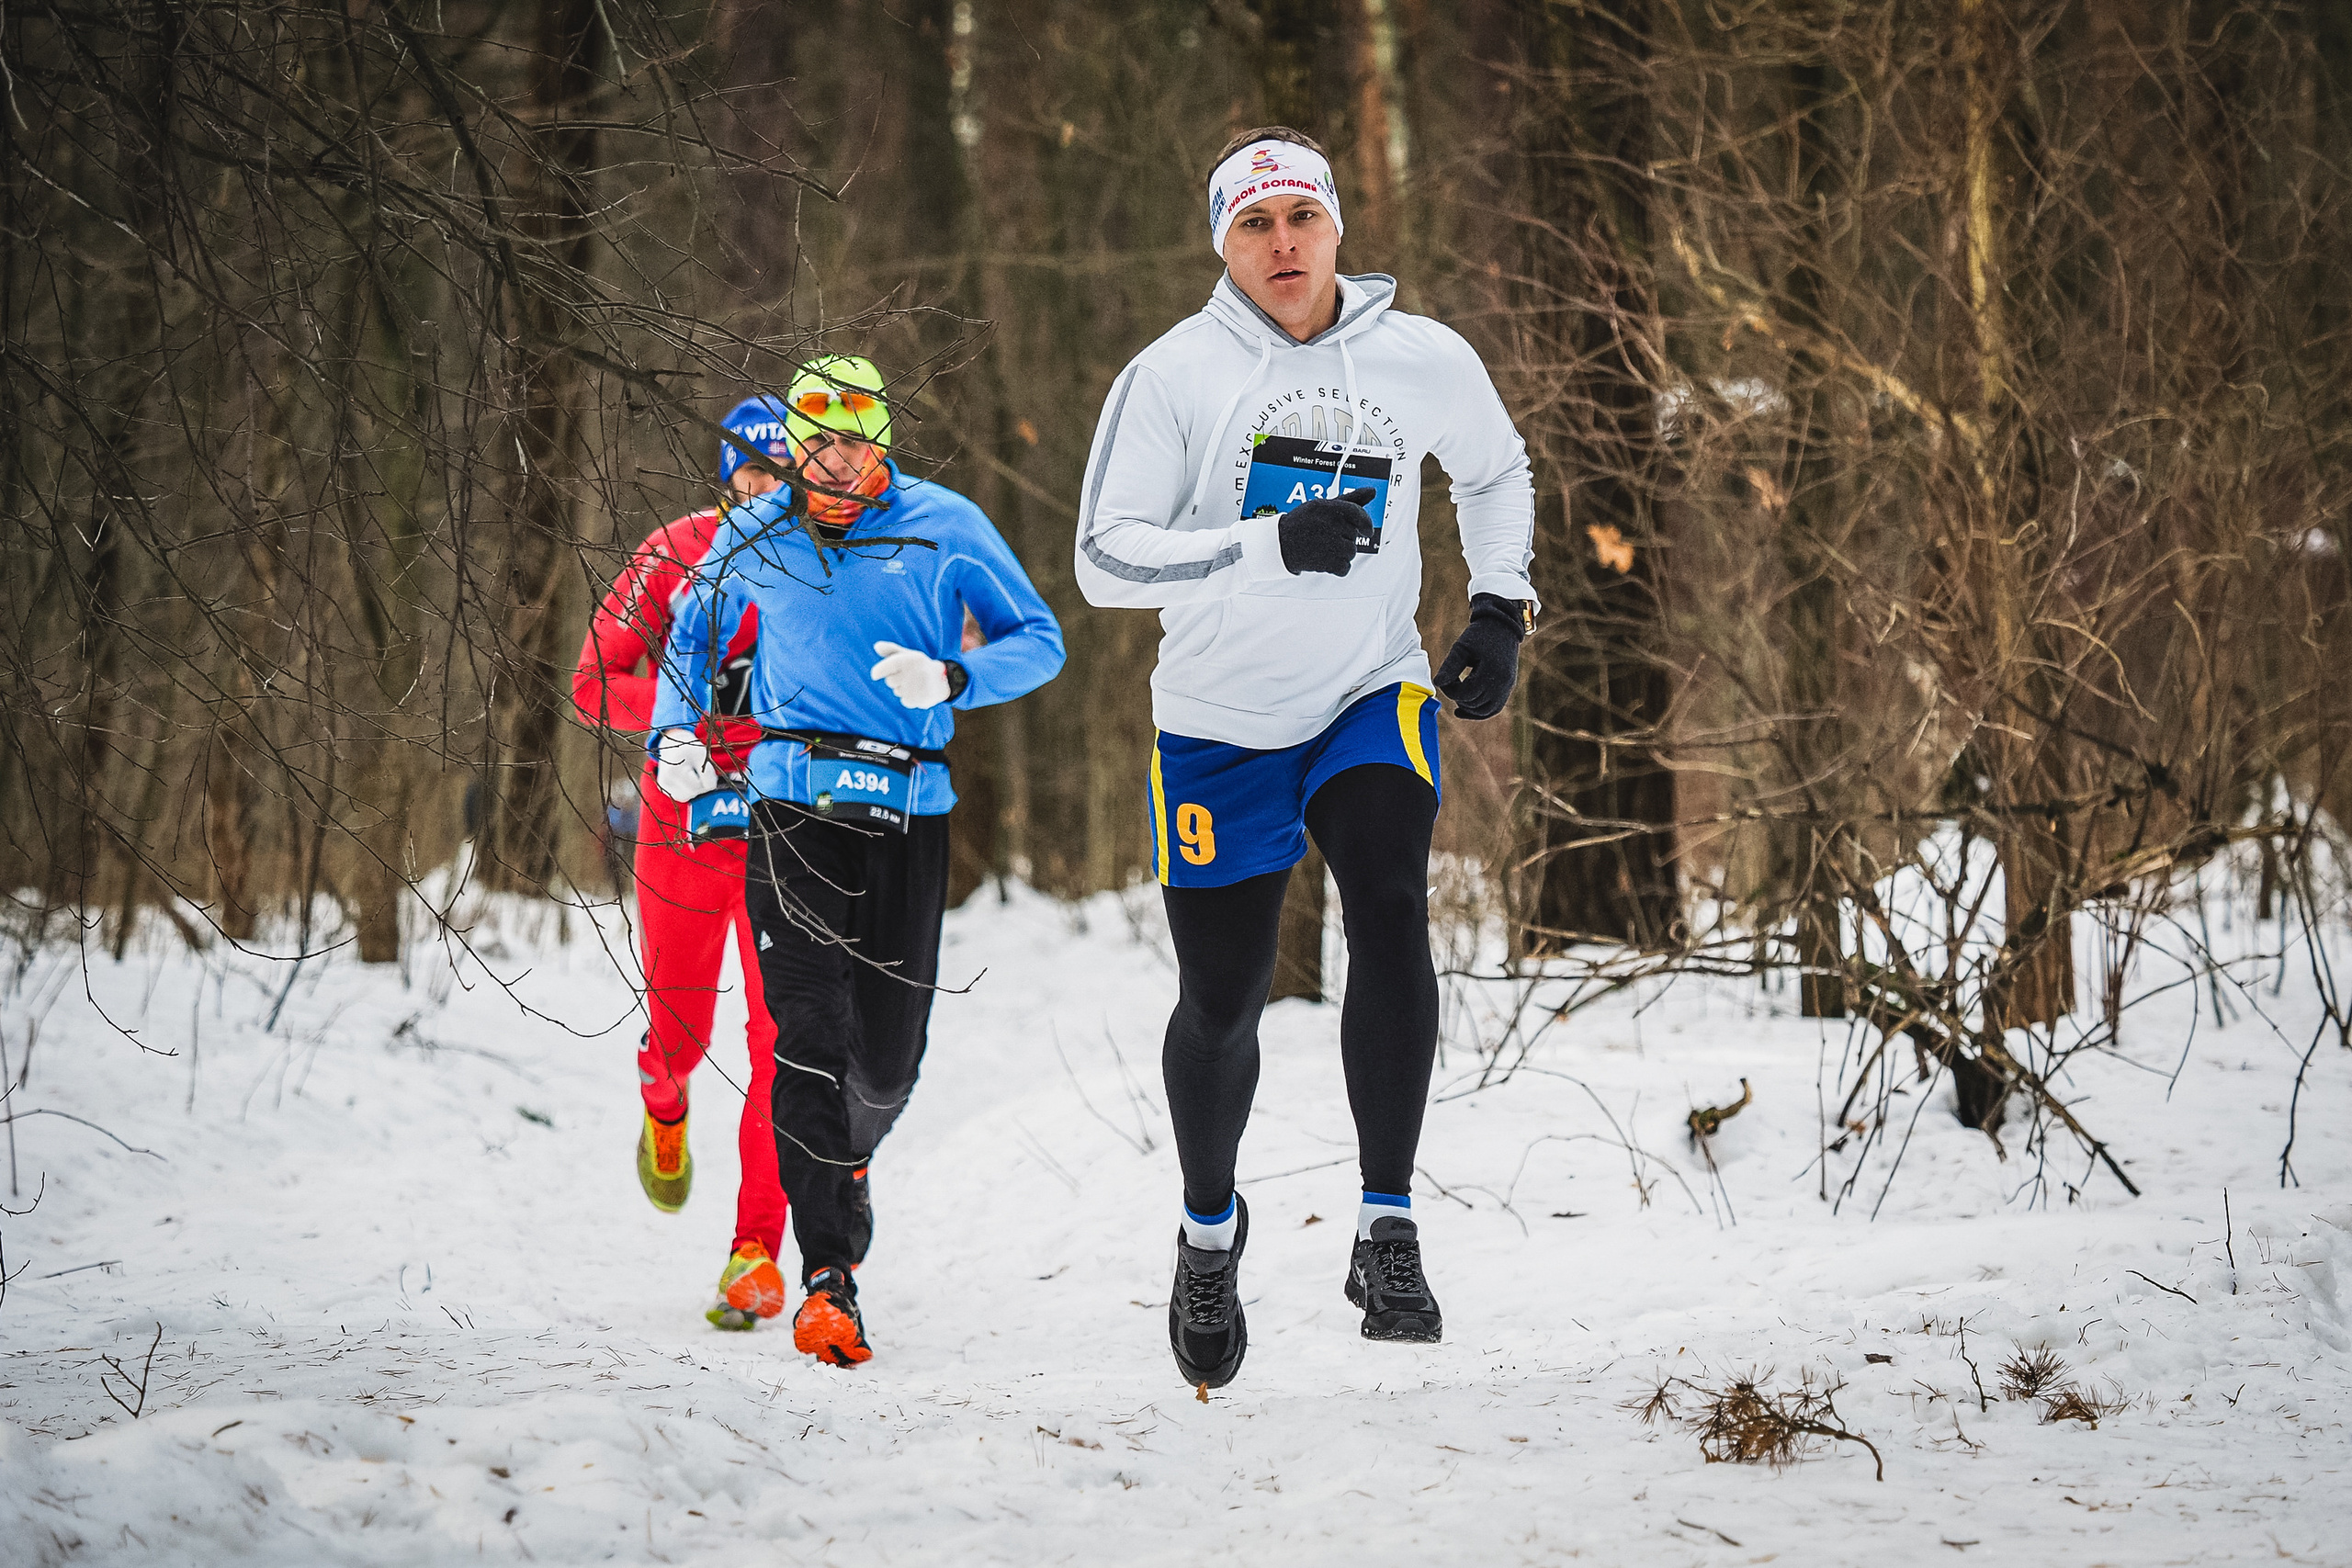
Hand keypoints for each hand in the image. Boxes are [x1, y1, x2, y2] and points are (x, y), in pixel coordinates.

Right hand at [654, 728, 718, 800]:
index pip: (698, 786)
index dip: (707, 779)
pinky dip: (688, 789)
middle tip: (699, 768)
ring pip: (687, 796)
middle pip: (693, 793)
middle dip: (701, 783)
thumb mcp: (702, 756)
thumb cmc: (689, 749)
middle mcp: (665, 780)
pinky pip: (682, 796)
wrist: (672, 745)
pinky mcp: (664, 788)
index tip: (704, 766)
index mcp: (674, 770)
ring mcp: (664, 786)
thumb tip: (710, 788)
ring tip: (692, 772)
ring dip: (695, 787)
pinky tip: (686, 777)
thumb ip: (709, 773)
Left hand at [870, 641, 951, 708]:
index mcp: (908, 660)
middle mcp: (912, 673)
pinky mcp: (919, 699)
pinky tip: (919, 692)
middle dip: (895, 680)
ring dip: (903, 689)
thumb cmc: (920, 666)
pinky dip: (909, 698)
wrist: (944, 680)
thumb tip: (876, 646)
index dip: (878, 672)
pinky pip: (904, 701)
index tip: (875, 675)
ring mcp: (916, 687)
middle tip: (908, 676)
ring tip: (916, 684)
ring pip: (897, 691)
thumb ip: (891, 650)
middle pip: (889, 681)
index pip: (884, 668)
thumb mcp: (908, 655)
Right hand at [1277, 487, 1375, 575]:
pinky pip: (1345, 567)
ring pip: (1351, 552)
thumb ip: (1351, 499)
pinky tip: (1325, 559)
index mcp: (1330, 508)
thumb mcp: (1324, 505)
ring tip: (1324, 548)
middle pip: (1354, 535)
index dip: (1366, 523)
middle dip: (1344, 538)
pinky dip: (1337, 567)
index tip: (1367, 530)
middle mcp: (1332, 524)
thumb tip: (1372, 491)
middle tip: (1326, 537)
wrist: (1280, 543)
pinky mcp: (1329, 562)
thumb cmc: (1302, 523)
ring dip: (1341, 553)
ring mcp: (1331, 544)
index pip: (1358, 514)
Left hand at [1434, 594, 1527, 719]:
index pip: (1465, 694)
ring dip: (1468, 708)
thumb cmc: (1479, 635)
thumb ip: (1450, 666)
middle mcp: (1502, 683)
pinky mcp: (1508, 688)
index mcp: (1491, 672)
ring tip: (1457, 696)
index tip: (1444, 679)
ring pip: (1485, 711)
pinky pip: (1494, 708)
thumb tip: (1437, 684)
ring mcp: (1507, 687)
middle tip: (1450, 683)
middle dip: (1458, 697)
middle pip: (1474, 704)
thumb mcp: (1461, 647)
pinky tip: (1462, 710)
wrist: (1502, 627)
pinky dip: (1479, 712)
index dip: (1450, 690)